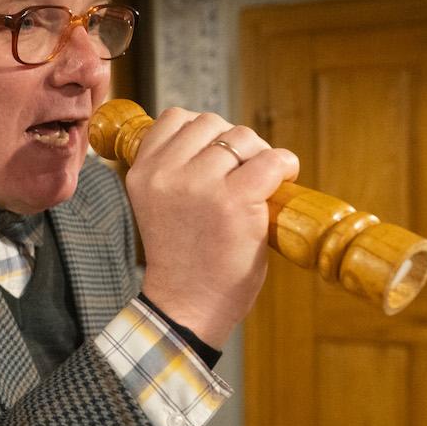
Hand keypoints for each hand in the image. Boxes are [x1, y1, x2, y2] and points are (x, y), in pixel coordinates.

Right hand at [126, 108, 298, 346]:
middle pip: (211, 122)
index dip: (203, 132)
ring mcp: (200, 186)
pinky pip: (271, 160)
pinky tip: (282, 183)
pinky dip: (284, 166)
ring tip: (260, 183)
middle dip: (234, 142)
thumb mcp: (156, 205)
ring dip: (259, 154)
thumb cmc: (181, 258)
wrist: (187, 306)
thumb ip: (173, 170)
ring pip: (242, 137)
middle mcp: (166, 174)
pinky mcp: (235, 201)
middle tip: (244, 172)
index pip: (175, 119)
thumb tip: (218, 137)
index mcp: (142, 173)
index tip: (216, 156)